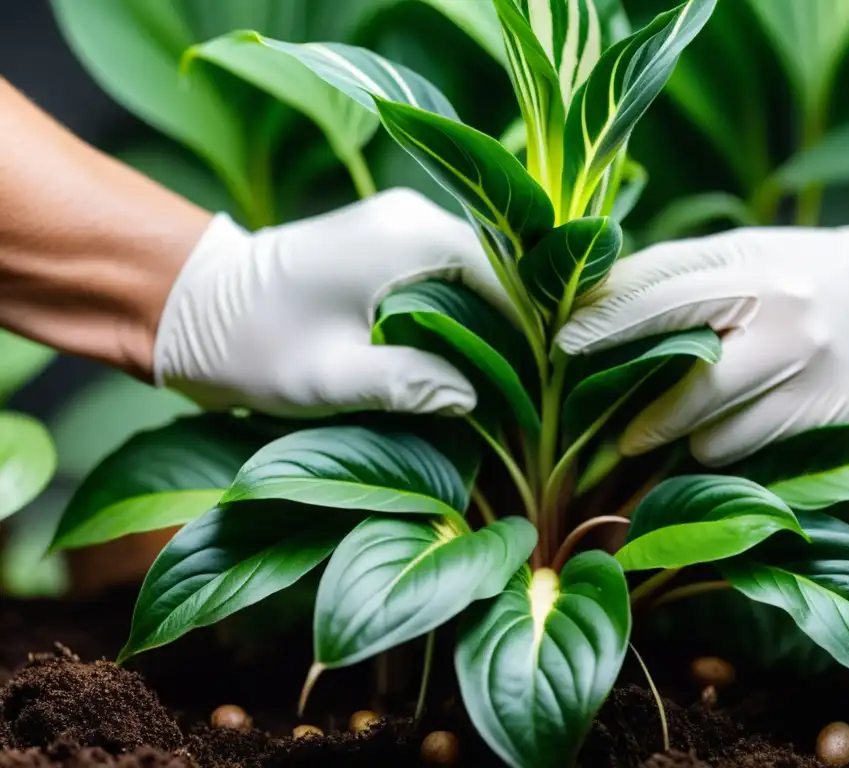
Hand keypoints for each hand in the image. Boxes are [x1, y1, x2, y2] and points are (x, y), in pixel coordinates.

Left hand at [155, 189, 509, 417]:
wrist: (191, 307)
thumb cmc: (253, 343)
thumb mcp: (332, 377)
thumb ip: (410, 383)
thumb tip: (476, 397)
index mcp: (409, 238)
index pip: (509, 274)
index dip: (538, 326)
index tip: (551, 379)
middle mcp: (413, 214)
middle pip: (502, 267)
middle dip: (523, 324)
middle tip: (536, 389)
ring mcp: (401, 220)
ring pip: (480, 269)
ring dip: (497, 318)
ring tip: (512, 379)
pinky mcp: (388, 237)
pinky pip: (451, 269)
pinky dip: (469, 308)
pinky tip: (474, 355)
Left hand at [556, 203, 848, 465]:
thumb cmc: (827, 276)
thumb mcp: (762, 252)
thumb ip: (692, 273)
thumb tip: (603, 299)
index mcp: (756, 261)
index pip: (659, 283)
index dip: (603, 314)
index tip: (560, 336)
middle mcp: (781, 310)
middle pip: (681, 358)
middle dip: (627, 388)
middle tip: (593, 409)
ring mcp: (808, 366)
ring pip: (710, 423)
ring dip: (679, 432)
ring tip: (669, 430)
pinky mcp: (831, 414)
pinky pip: (748, 449)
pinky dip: (721, 449)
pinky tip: (718, 440)